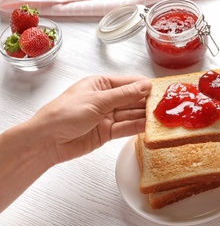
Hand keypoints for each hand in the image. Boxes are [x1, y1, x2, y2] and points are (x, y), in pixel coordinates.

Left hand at [30, 75, 151, 163]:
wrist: (47, 141)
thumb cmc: (64, 114)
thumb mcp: (97, 100)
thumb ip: (124, 95)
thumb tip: (145, 85)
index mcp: (100, 84)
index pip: (128, 83)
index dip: (144, 86)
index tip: (161, 89)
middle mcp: (105, 99)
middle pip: (131, 99)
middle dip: (147, 102)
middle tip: (167, 105)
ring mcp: (106, 117)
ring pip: (130, 114)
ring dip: (144, 116)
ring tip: (162, 116)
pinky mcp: (107, 133)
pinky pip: (126, 128)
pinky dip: (137, 127)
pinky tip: (150, 126)